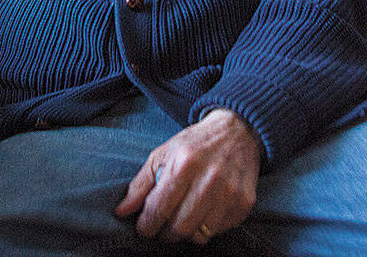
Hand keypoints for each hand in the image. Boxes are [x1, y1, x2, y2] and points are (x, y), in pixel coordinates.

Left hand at [115, 108, 261, 244]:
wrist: (238, 130)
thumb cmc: (195, 143)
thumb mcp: (163, 154)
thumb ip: (140, 184)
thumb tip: (122, 212)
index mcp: (185, 165)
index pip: (158, 210)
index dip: (146, 225)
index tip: (143, 227)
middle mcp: (210, 180)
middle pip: (178, 228)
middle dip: (164, 233)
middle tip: (161, 226)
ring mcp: (230, 193)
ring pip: (198, 235)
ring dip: (185, 232)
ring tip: (182, 219)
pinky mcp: (244, 203)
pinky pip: (218, 231)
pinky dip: (206, 227)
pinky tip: (203, 212)